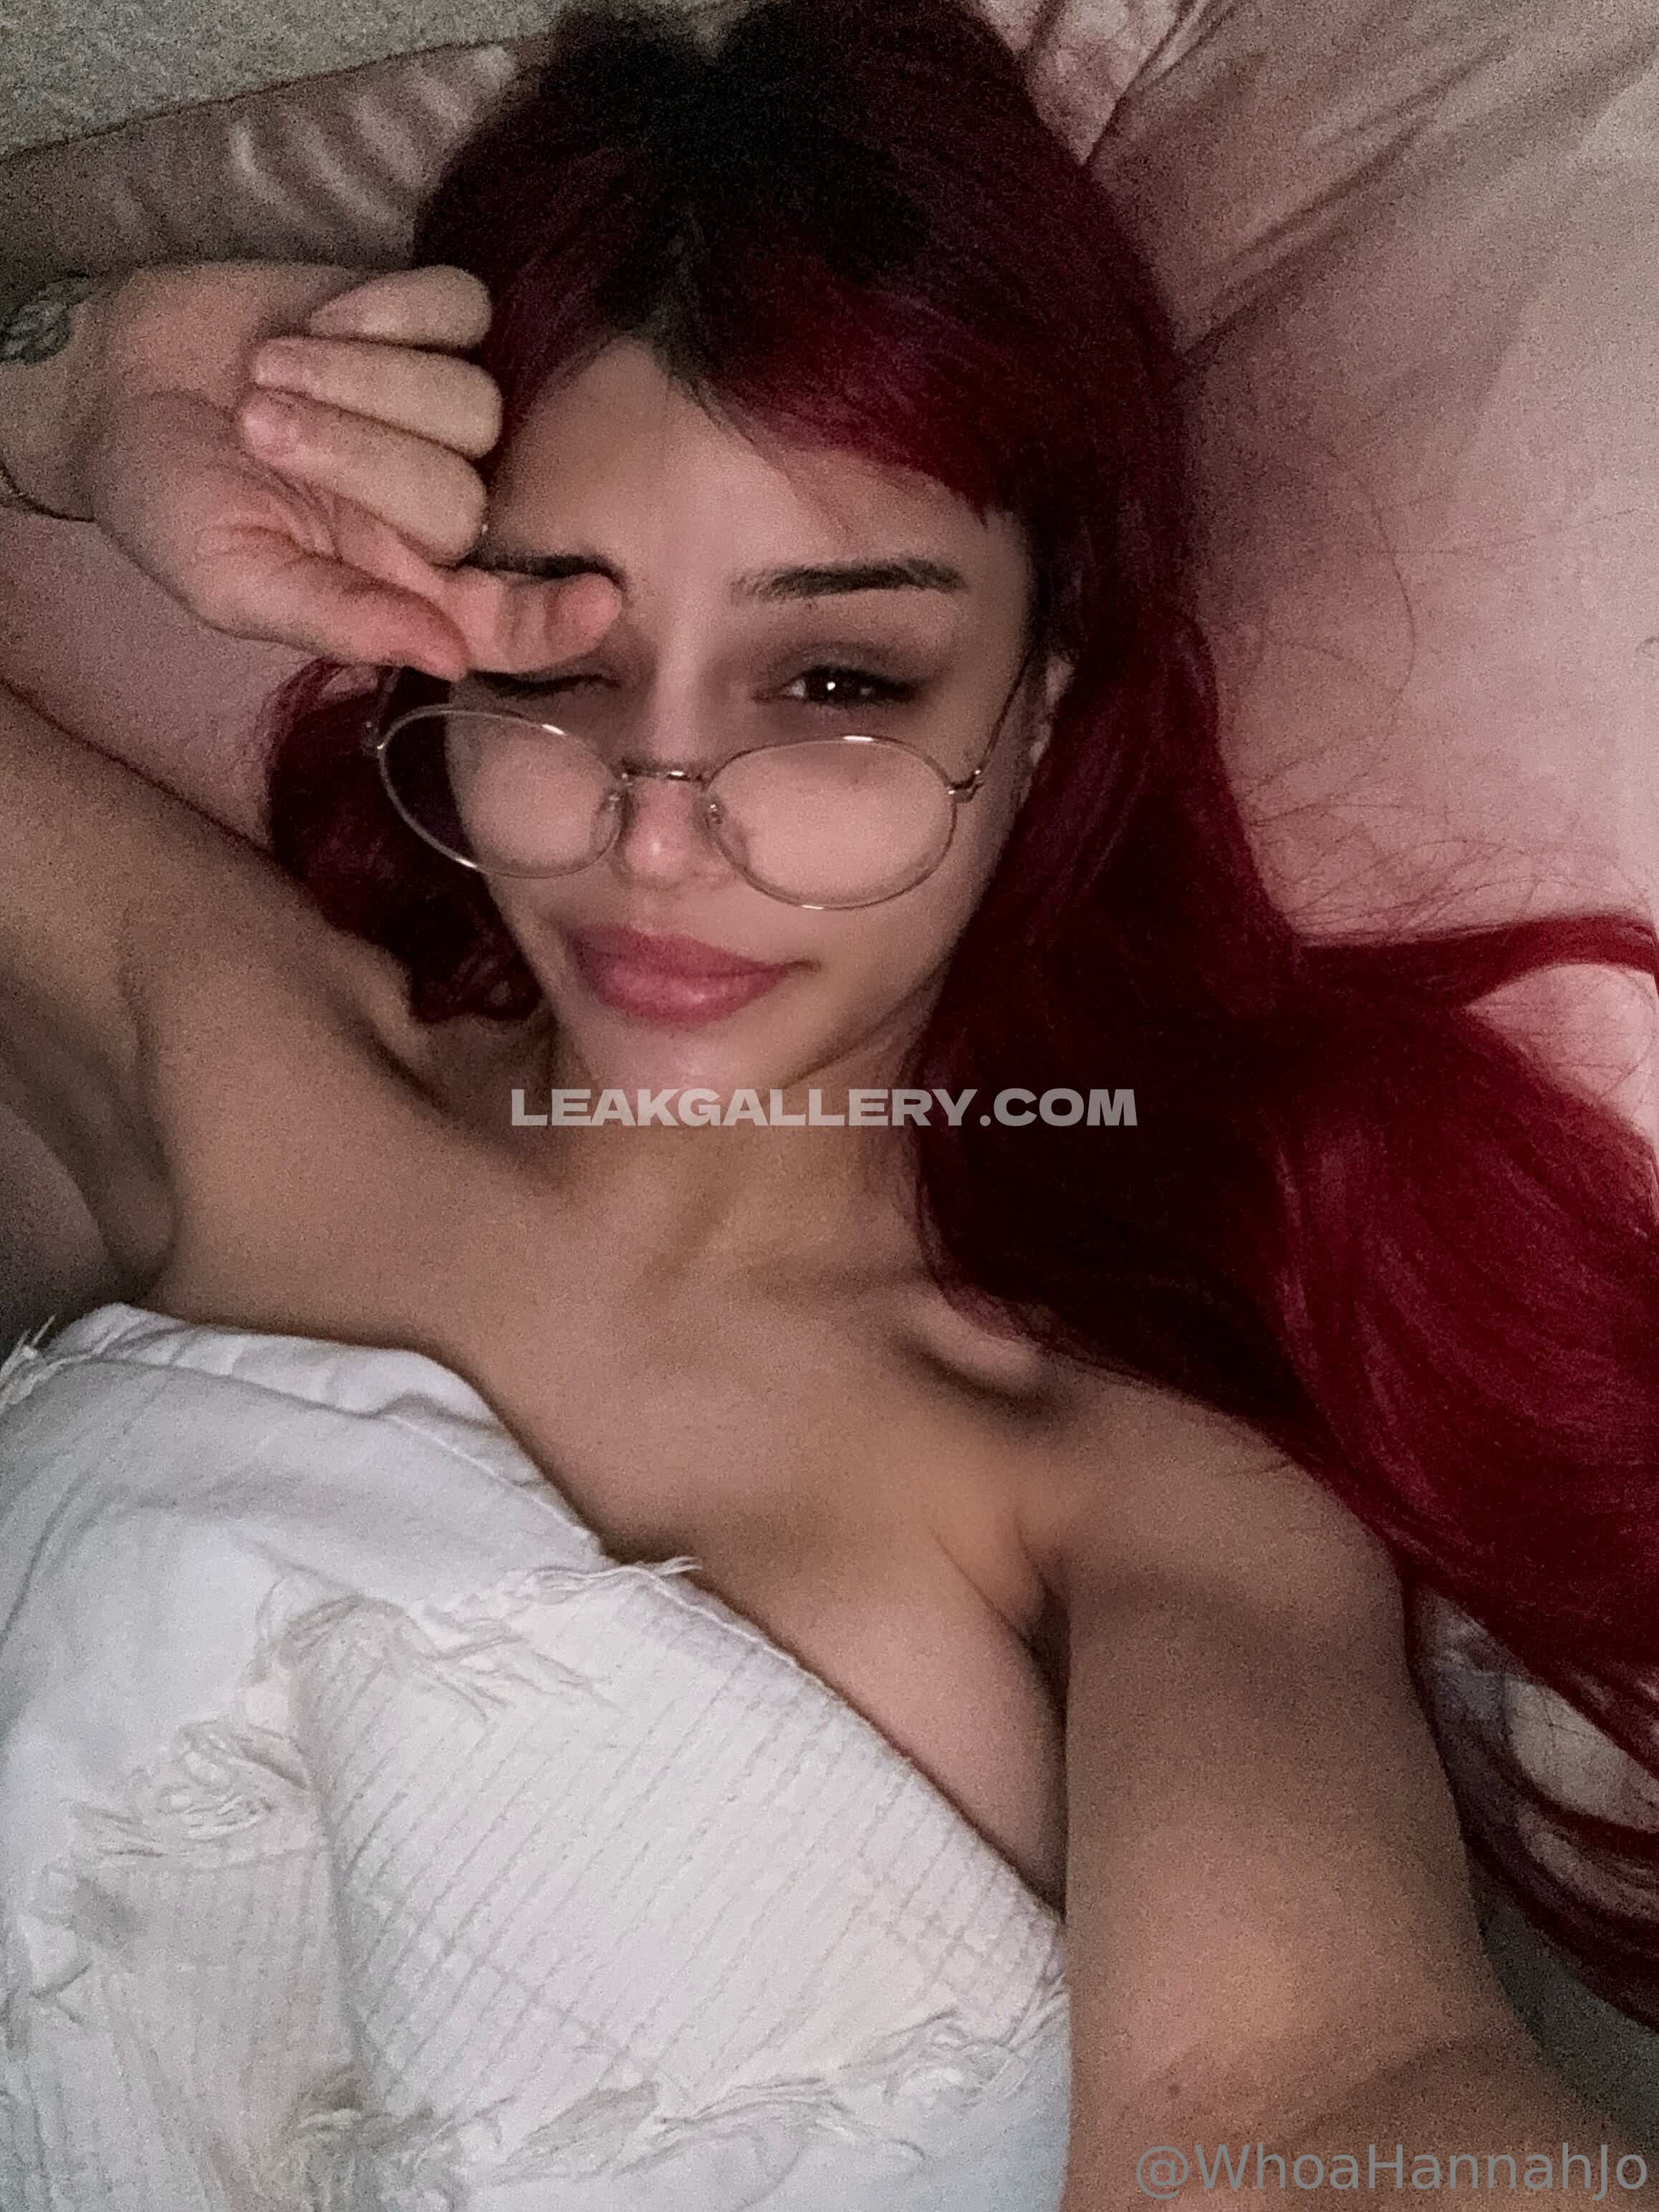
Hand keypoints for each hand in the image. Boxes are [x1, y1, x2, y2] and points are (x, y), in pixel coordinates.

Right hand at [72, 263, 617, 677]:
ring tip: (270, 374)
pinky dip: (391, 313)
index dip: (559, 619)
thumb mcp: (233, 582)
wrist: (111, 384)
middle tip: (264, 432)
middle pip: (469, 493)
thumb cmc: (168, 502)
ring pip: (473, 403)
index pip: (508, 622)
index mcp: (402, 590)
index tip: (600, 599)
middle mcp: (433, 509)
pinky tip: (321, 323)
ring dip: (363, 381)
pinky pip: (461, 314)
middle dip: (362, 457)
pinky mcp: (419, 324)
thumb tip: (446, 659)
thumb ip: (339, 620)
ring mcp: (432, 413)